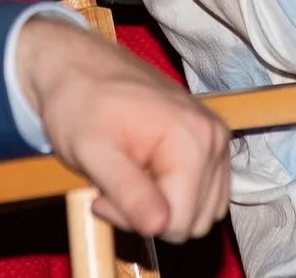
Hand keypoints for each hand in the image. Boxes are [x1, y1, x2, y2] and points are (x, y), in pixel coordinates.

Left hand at [13, 14, 229, 241]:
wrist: (80, 67)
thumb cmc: (80, 105)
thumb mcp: (92, 151)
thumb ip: (127, 190)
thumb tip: (158, 227)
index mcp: (191, 139)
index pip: (179, 222)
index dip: (136, 221)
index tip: (102, 197)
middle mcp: (214, 138)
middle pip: (193, 220)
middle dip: (151, 216)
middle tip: (112, 188)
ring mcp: (216, 139)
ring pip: (201, 213)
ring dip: (163, 208)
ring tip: (128, 179)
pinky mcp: (210, 142)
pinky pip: (205, 195)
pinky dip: (175, 196)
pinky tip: (145, 175)